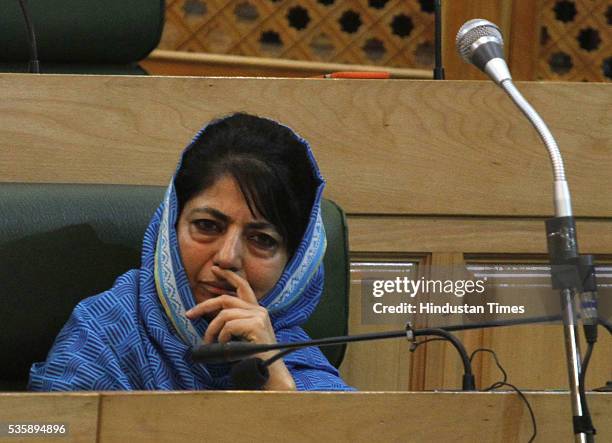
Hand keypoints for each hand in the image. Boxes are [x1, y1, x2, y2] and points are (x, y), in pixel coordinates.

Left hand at [186, 266, 295, 390]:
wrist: (269, 373)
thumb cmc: (252, 358)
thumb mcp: (240, 336)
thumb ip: (230, 324)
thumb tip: (210, 318)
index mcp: (256, 310)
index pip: (242, 286)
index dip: (228, 276)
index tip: (215, 269)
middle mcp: (259, 310)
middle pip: (225, 299)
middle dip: (204, 306)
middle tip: (189, 315)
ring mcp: (259, 316)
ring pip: (224, 315)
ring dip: (211, 330)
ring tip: (210, 343)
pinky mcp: (256, 325)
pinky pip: (229, 326)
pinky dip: (222, 337)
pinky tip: (225, 346)